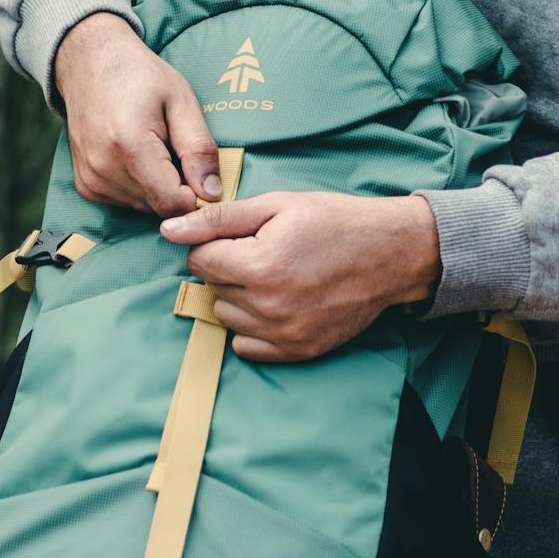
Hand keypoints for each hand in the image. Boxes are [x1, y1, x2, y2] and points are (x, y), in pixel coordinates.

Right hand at [53, 11, 221, 219]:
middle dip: (177, 188)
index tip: (200, 170)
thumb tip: (212, 193)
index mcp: (130, 147)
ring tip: (155, 147)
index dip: (196, 195)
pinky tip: (137, 155)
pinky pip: (124, 202)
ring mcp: (90, 180)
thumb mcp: (181, 102)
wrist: (90, 62)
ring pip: (142, 208)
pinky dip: (139, 186)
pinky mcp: (85, 185)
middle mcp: (104, 169)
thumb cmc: (139, 76)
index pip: (172, 203)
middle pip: (158, 208)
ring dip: (157, 187)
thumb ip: (199, 149)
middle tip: (176, 149)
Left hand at [159, 190, 441, 361]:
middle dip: (228, 269)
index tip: (243, 236)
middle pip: (212, 289)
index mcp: (259, 265)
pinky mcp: (298, 351)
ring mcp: (284, 334)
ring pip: (226, 318)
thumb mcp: (276, 205)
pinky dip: (253, 327)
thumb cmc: (333, 221)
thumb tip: (168, 231)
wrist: (390, 253)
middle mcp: (268, 307)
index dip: (215, 243)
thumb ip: (217, 220)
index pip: (198, 261)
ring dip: (239, 298)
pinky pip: (247, 347)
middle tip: (265, 252)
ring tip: (274, 276)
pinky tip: (279, 302)